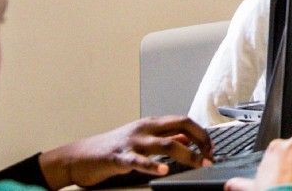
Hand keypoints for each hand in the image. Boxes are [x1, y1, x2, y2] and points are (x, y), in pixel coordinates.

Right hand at [39, 116, 213, 189]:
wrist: (81, 155)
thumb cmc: (113, 147)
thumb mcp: (143, 137)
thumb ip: (165, 136)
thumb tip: (187, 138)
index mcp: (152, 123)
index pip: (184, 121)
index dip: (201, 132)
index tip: (210, 147)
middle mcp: (145, 128)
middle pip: (180, 126)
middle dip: (200, 139)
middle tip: (209, 155)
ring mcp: (132, 141)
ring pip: (165, 143)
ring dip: (186, 153)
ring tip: (198, 163)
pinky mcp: (119, 157)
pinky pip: (139, 161)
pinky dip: (153, 165)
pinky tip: (164, 170)